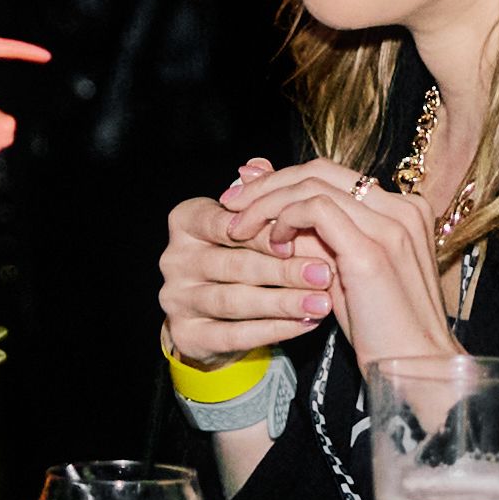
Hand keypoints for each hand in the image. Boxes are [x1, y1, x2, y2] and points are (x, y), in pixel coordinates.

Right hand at [160, 165, 333, 368]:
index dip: (264, 230)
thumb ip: (256, 197)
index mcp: (185, 222)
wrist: (214, 315)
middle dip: (283, 269)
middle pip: (233, 264)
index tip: (303, 232)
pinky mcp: (186, 335)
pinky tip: (306, 323)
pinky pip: (234, 335)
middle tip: (325, 272)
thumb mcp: (245, 225)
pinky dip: (274, 330)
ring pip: (234, 301)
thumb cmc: (237, 257)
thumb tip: (260, 164)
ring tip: (322, 301)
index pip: (225, 222)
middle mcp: (173, 259)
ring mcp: (176, 299)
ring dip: (282, 302)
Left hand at [225, 158, 457, 371]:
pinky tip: (271, 244)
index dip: (284, 180)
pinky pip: (316, 209)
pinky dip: (284, 218)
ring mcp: (391, 226)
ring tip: (239, 227)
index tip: (246, 196)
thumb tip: (270, 204)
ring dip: (267, 201)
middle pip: (321, 170)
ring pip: (313, 184)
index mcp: (402, 210)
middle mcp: (402, 208)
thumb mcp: (341, 272)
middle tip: (231, 203)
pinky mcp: (372, 250)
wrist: (415, 369)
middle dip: (268, 183)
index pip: (332, 174)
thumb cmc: (380, 329)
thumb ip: (311, 235)